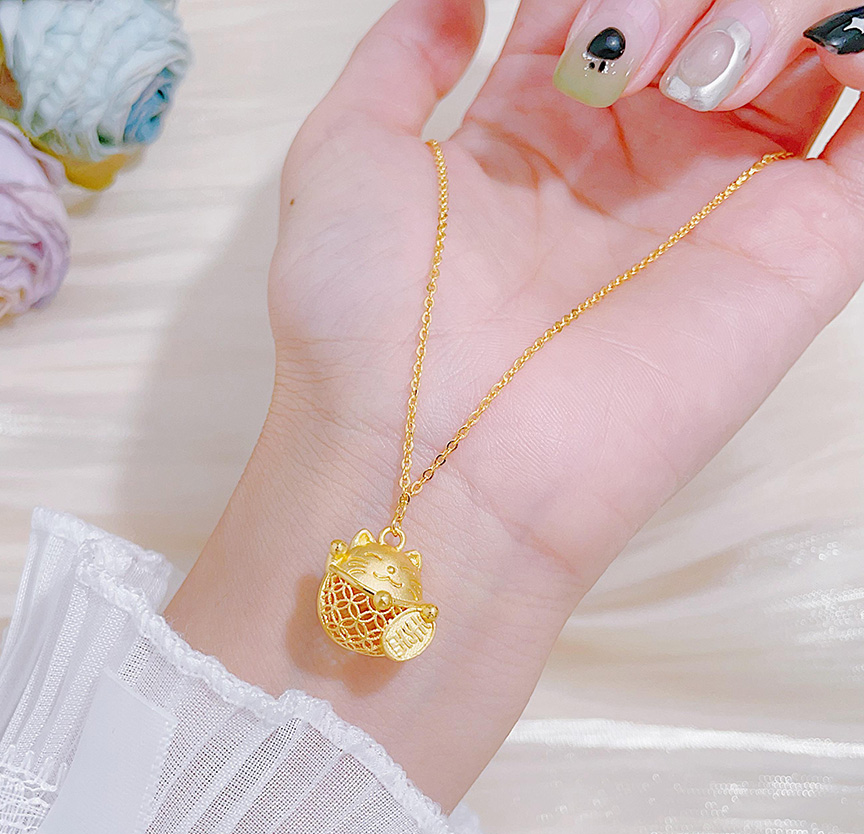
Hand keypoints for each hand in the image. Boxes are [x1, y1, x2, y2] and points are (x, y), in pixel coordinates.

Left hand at [167, 0, 863, 810]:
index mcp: (537, 133)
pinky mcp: (801, 249)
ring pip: (810, 40)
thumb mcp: (344, 159)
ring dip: (768, 8)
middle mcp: (635, 162)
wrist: (431, 463)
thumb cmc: (368, 328)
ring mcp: (722, 201)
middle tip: (618, 57)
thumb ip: (399, 59)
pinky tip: (814, 48)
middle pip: (712, 6)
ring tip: (691, 78)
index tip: (562, 21)